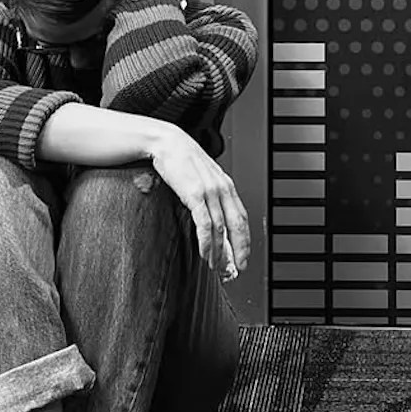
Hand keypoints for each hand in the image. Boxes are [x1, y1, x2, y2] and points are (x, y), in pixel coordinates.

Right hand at [147, 122, 250, 279]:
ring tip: (217, 267)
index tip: (244, 257)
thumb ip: (211, 195)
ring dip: (220, 252)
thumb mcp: (202, 176)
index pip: (242, 218)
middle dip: (238, 250)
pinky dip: (206, 242)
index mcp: (226, 185)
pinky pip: (205, 223)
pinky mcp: (194, 194)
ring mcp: (209, 191)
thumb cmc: (181, 159)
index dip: (244, 240)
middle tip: (237, 269)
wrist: (166, 142)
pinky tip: (205, 253)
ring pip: (221, 229)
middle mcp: (222, 188)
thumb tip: (213, 218)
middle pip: (237, 226)